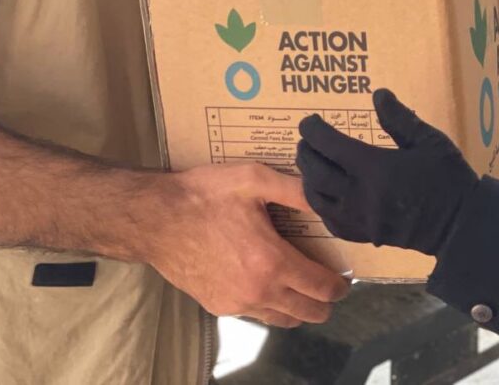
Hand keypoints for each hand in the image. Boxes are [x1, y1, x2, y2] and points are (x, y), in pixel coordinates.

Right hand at [152, 163, 349, 327]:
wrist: (154, 219)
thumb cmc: (204, 195)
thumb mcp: (253, 179)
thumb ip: (295, 190)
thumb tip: (328, 196)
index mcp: (272, 261)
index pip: (321, 287)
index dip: (339, 285)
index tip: (344, 278)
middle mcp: (258, 290)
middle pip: (308, 312)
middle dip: (325, 301)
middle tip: (329, 285)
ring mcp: (237, 303)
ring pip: (283, 319)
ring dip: (299, 308)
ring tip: (302, 287)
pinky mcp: (218, 307)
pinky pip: (256, 315)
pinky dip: (270, 306)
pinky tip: (268, 284)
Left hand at [295, 89, 478, 256]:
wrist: (458, 225)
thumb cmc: (447, 179)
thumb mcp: (428, 141)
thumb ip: (400, 118)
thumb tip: (378, 95)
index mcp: (374, 167)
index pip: (329, 144)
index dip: (313, 130)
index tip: (310, 122)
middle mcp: (359, 194)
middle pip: (315, 171)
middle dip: (305, 152)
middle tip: (306, 141)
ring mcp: (358, 218)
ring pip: (316, 198)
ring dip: (307, 178)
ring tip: (311, 164)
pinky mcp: (363, 236)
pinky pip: (329, 221)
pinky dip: (320, 205)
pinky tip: (324, 195)